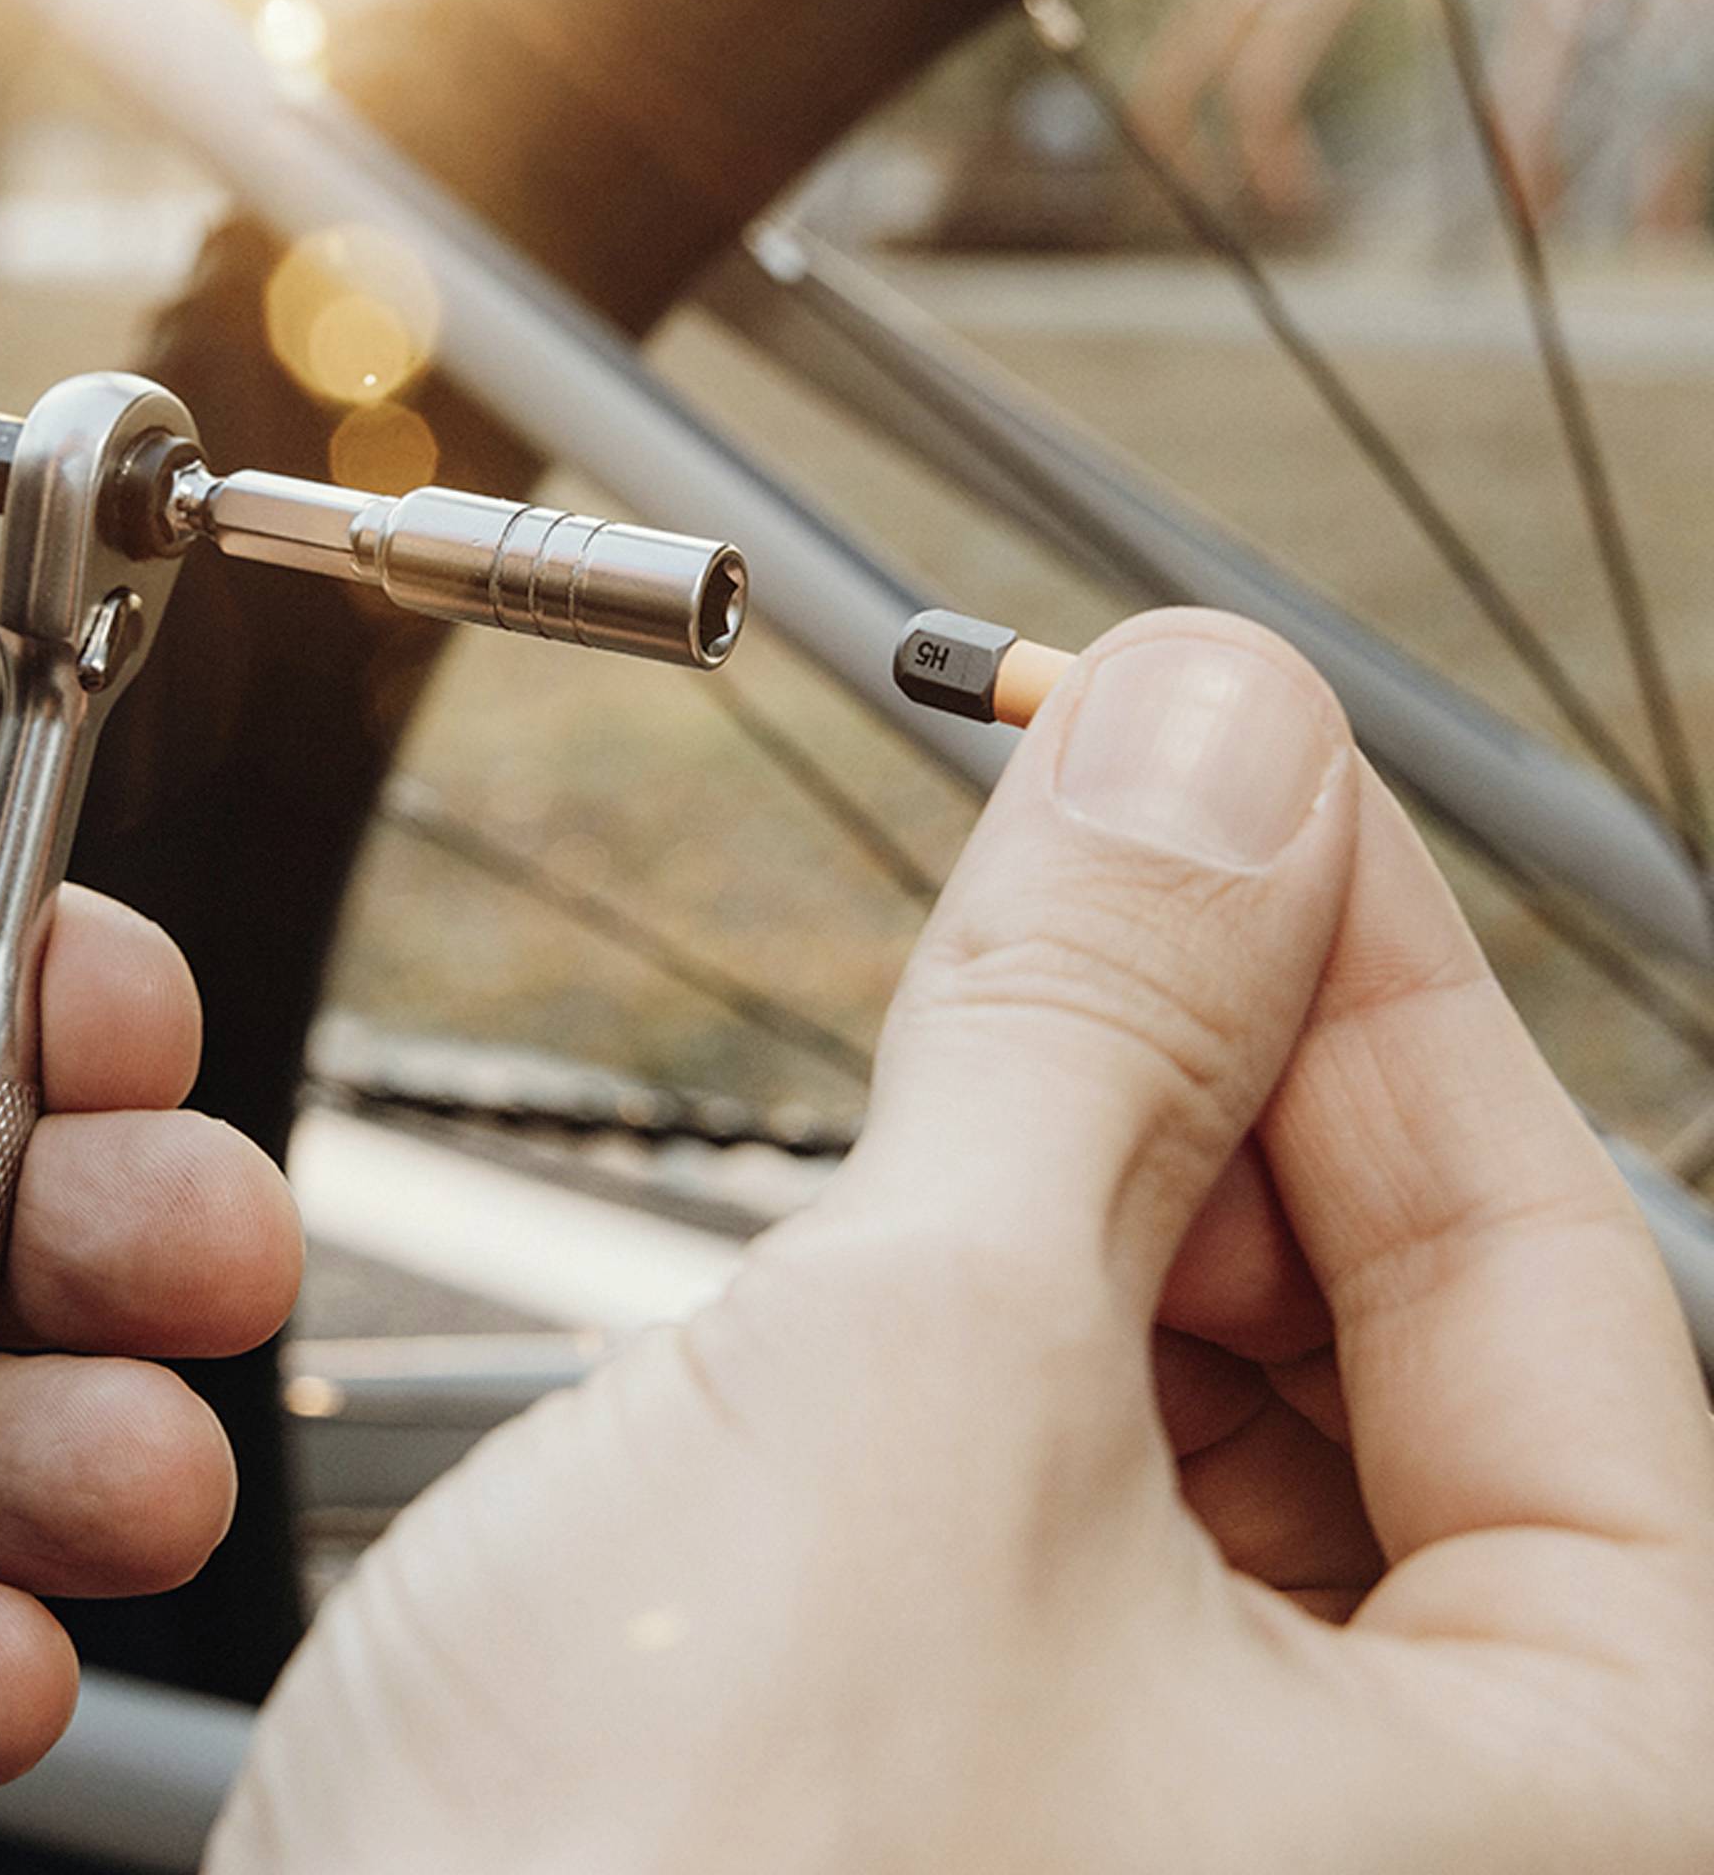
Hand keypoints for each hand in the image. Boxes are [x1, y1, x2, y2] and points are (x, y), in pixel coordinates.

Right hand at [213, 610, 1713, 1872]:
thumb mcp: (907, 1398)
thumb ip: (1087, 1032)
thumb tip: (1210, 733)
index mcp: (1602, 1816)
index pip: (1546, 1244)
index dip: (1356, 942)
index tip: (1221, 742)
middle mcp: (1458, 1864)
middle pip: (1399, 1336)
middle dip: (1208, 1069)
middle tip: (1058, 860)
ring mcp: (1229, 1860)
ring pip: (1226, 1420)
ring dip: (1085, 1202)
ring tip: (958, 1058)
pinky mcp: (1022, 1836)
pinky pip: (1084, 1525)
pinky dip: (994, 1356)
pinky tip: (893, 1269)